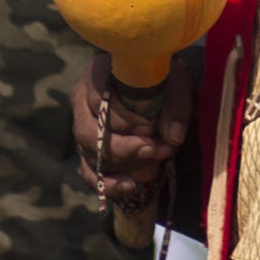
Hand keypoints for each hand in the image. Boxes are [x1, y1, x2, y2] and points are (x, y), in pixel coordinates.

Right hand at [72, 49, 196, 205]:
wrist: (164, 87)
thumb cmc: (166, 80)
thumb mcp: (176, 83)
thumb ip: (176, 108)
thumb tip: (172, 138)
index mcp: (98, 74)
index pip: (98, 102)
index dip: (125, 120)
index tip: (152, 126)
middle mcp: (83, 101)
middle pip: (88, 133)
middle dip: (125, 148)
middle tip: (155, 149)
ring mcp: (84, 128)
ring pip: (92, 156)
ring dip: (126, 165)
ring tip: (156, 162)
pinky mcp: (90, 151)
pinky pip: (90, 173)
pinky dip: (109, 184)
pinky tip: (130, 185)